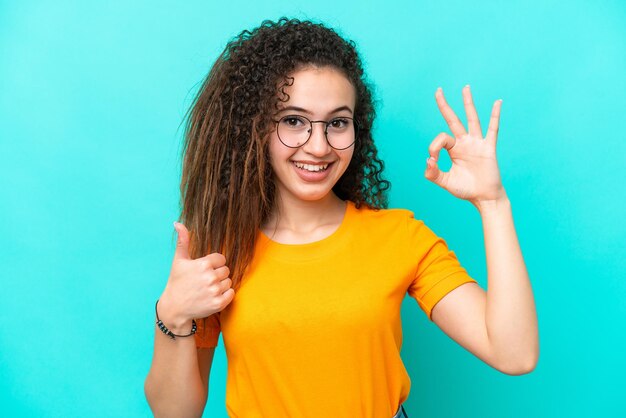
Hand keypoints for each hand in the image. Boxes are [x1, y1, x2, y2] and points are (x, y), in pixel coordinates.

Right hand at [158, 222, 234, 331]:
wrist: (174, 308)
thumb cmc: (177, 282)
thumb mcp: (179, 260)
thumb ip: (183, 241)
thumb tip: (177, 223)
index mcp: (203, 264)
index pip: (221, 259)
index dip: (213, 264)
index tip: (203, 271)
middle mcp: (210, 277)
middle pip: (226, 270)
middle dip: (217, 275)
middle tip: (204, 281)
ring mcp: (215, 291)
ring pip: (229, 282)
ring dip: (221, 285)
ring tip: (207, 289)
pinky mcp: (218, 304)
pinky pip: (232, 293)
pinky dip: (225, 295)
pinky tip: (213, 296)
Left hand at [425, 85, 507, 207]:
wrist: (484, 198)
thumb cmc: (466, 189)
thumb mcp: (445, 182)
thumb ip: (433, 173)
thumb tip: (428, 160)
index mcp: (453, 149)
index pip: (440, 138)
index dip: (433, 147)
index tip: (433, 161)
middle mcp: (464, 143)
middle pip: (453, 119)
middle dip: (444, 105)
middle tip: (438, 90)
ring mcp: (477, 143)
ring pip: (471, 119)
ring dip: (467, 103)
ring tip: (465, 87)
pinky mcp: (488, 148)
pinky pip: (492, 129)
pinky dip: (495, 115)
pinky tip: (497, 102)